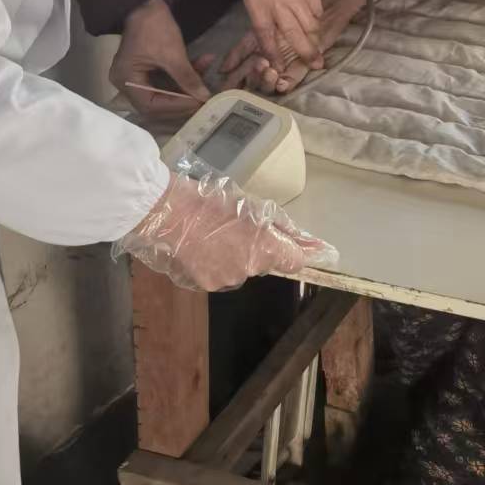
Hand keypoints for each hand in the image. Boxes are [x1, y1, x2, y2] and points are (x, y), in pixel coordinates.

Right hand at [111, 0, 211, 118]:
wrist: (147, 1)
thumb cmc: (154, 26)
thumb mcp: (172, 53)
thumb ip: (187, 77)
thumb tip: (204, 97)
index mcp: (126, 80)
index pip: (150, 105)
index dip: (175, 106)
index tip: (198, 102)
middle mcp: (126, 83)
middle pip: (156, 104)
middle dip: (182, 102)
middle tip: (204, 100)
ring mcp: (136, 77)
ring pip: (164, 93)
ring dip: (186, 87)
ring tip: (206, 84)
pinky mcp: (147, 70)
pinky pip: (166, 80)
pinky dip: (183, 76)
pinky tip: (203, 64)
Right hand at [115, 172, 336, 291]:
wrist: (168, 213)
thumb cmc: (210, 200)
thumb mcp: (250, 205)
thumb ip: (278, 225)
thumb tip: (301, 238)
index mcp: (264, 247)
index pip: (294, 260)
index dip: (303, 253)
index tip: (317, 250)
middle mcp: (249, 268)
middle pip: (265, 262)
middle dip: (259, 248)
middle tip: (240, 227)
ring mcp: (227, 279)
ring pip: (242, 268)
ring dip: (236, 256)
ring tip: (215, 235)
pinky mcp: (206, 284)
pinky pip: (221, 273)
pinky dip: (217, 263)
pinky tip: (203, 246)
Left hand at [242, 0, 322, 72]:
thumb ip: (260, 11)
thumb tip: (272, 34)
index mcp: (257, 0)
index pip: (265, 34)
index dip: (273, 54)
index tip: (280, 66)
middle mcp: (278, 0)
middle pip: (294, 34)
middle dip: (306, 52)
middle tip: (316, 64)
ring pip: (310, 24)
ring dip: (315, 39)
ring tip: (318, 50)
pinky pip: (317, 10)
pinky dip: (317, 20)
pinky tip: (316, 24)